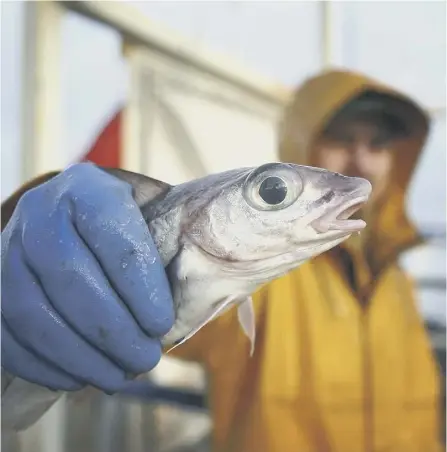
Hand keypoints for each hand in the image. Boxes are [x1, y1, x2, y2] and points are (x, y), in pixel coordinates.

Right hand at [1, 163, 173, 393]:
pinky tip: (77, 378)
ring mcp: (9, 248)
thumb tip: (192, 297)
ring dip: (77, 354)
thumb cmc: (132, 226)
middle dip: (110, 327)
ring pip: (31, 309)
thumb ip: (171, 245)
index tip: (162, 324)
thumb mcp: (156, 217)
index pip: (111, 232)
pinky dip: (42, 363)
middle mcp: (41, 210)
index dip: (138, 284)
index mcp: (88, 187)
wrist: (80, 221)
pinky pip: (5, 332)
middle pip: (67, 274)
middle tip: (146, 359)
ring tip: (118, 377)